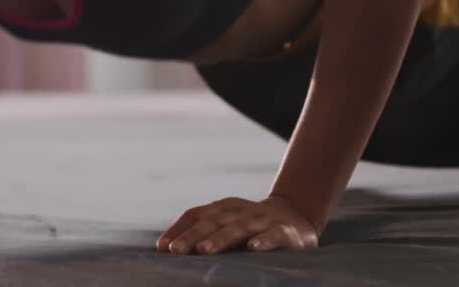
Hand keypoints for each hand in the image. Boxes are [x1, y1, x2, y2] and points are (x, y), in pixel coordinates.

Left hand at [156, 195, 319, 254]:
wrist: (296, 217)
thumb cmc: (253, 227)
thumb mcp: (228, 225)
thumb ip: (205, 233)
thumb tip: (168, 248)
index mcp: (224, 208)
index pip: (197, 214)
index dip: (179, 228)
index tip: (162, 246)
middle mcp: (241, 211)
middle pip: (213, 221)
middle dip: (192, 235)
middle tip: (175, 250)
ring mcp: (263, 219)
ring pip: (239, 227)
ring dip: (220, 238)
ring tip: (203, 250)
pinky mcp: (285, 231)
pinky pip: (274, 234)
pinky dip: (263, 240)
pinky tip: (252, 247)